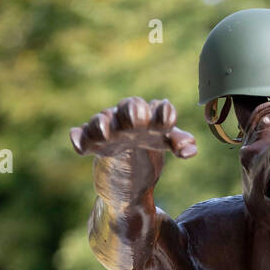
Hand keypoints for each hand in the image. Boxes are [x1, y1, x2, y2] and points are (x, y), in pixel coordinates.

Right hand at [70, 96, 196, 159]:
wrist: (127, 162)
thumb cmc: (149, 140)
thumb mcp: (164, 142)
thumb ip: (178, 143)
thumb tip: (191, 148)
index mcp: (150, 115)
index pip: (157, 109)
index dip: (163, 112)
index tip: (168, 116)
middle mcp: (128, 117)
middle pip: (129, 107)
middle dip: (133, 111)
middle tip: (138, 120)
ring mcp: (109, 128)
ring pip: (103, 120)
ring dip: (103, 124)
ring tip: (107, 132)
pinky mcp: (92, 142)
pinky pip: (81, 135)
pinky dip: (79, 138)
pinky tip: (80, 146)